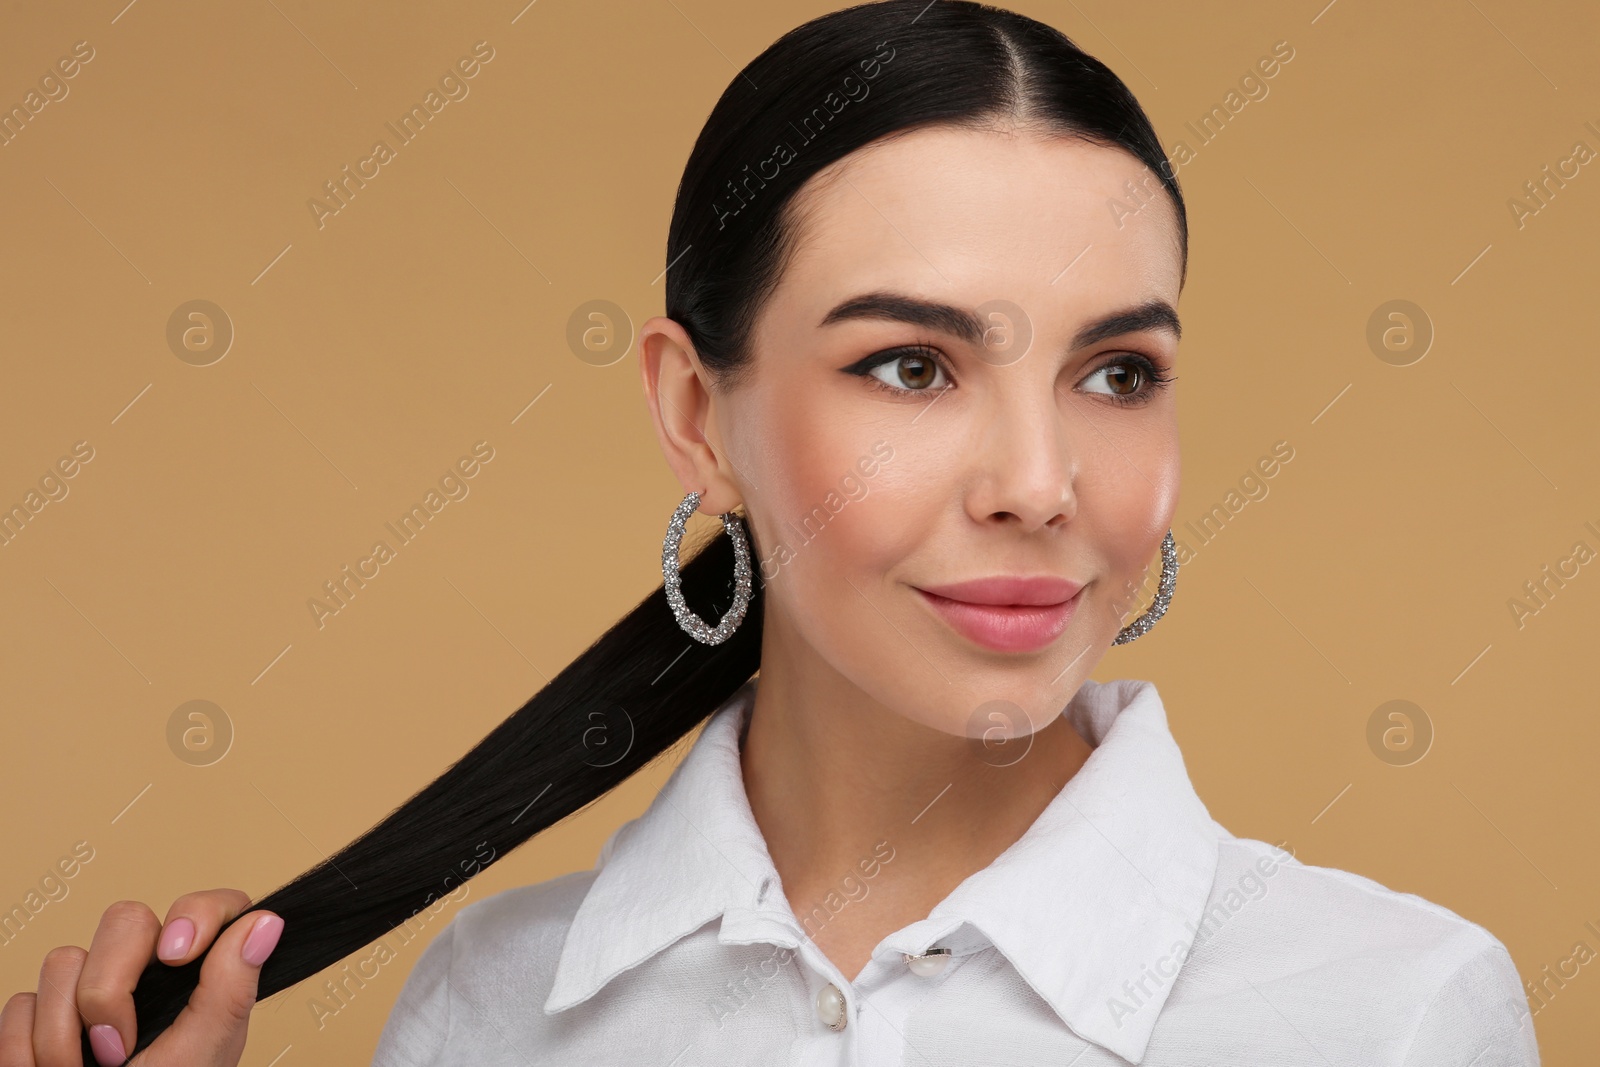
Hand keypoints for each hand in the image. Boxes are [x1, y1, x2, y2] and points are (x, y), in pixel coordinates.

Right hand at [0, 889, 282, 1066]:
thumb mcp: (202, 1053)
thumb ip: (230, 989)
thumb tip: (266, 923)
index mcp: (198, 978)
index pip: (209, 908)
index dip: (194, 914)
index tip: (177, 954)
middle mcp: (147, 974)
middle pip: (124, 919)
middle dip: (108, 988)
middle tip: (117, 1049)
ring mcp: (88, 989)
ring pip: (62, 960)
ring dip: (64, 1032)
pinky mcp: (40, 1012)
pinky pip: (20, 1004)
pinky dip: (27, 1049)